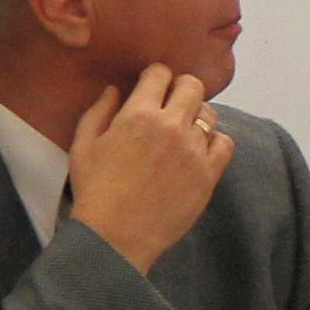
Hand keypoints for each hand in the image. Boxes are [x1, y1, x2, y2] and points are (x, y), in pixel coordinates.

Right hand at [67, 65, 234, 272]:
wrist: (116, 235)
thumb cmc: (94, 190)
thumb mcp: (83, 145)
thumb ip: (99, 111)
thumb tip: (115, 89)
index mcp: (139, 114)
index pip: (160, 74)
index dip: (156, 76)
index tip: (152, 86)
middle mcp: (171, 125)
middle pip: (192, 86)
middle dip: (181, 88)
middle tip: (171, 103)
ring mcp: (194, 149)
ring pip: (209, 113)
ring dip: (197, 115)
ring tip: (184, 130)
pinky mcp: (209, 173)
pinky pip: (225, 143)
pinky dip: (215, 141)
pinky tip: (200, 150)